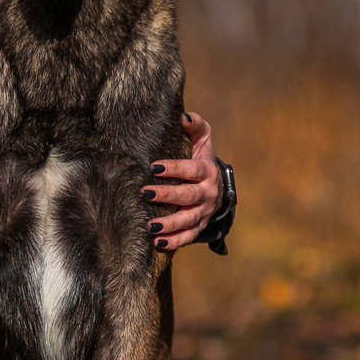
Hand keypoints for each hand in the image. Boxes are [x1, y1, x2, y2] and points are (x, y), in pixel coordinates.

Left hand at [143, 110, 220, 252]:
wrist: (216, 185)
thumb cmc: (201, 158)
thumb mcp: (202, 140)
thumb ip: (194, 126)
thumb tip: (182, 115)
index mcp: (207, 171)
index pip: (191, 170)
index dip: (174, 168)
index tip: (153, 167)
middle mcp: (208, 193)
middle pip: (188, 196)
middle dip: (167, 196)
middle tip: (144, 193)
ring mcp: (204, 212)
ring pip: (188, 220)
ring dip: (169, 224)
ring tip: (150, 226)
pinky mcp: (199, 226)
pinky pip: (188, 237)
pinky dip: (174, 242)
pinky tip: (157, 243)